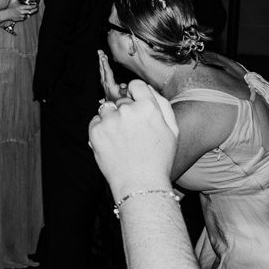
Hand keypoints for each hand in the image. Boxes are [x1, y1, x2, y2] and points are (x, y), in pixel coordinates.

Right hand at [0, 0, 38, 23]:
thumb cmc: (10, 7)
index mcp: (21, 7)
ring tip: (30, 9)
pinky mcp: (21, 19)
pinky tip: (24, 13)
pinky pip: (26, 17)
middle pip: (32, 11)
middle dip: (35, 9)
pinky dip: (26, 15)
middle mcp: (22, 12)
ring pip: (29, 14)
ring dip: (30, 12)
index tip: (36, 5)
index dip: (35, 6)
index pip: (30, 7)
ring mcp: (22, 16)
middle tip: (37, 7)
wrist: (6, 14)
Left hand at [89, 79, 178, 198]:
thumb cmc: (159, 158)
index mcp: (148, 107)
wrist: (140, 183)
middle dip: (125, 112)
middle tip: (132, 134)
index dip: (136, 94)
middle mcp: (127, 110)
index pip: (136, 85)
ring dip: (112, 120)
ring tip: (122, 140)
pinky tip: (112, 144)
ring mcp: (109, 120)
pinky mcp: (95, 130)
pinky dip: (101, 130)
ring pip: (107, 110)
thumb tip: (147, 88)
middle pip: (122, 101)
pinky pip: (96, 121)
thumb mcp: (172, 131)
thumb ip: (162, 104)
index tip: (135, 104)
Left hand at [98, 49, 127, 100]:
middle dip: (101, 60)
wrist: (115, 108)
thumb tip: (123, 85)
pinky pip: (102, 73)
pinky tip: (103, 63)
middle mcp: (105, 83)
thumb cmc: (121, 102)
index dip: (105, 64)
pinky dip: (102, 67)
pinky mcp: (104, 84)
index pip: (107, 72)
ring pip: (101, 71)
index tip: (103, 57)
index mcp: (109, 85)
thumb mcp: (125, 97)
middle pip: (102, 70)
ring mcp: (104, 84)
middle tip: (100, 51)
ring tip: (101, 54)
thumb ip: (124, 90)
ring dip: (101, 62)